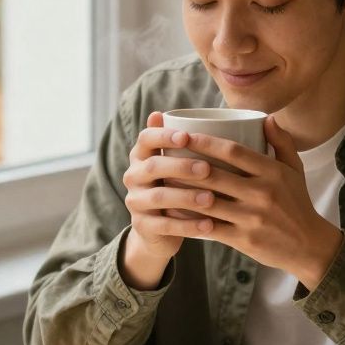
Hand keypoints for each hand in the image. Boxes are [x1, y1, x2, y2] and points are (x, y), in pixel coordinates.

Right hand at [119, 111, 218, 288]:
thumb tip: (189, 113)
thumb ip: (182, 143)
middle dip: (181, 166)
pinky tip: (209, 225)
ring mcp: (135, 202)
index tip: (186, 136)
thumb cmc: (176, 187)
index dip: (163, 136)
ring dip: (186, 196)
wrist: (159, 231)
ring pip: (159, 197)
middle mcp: (133, 176)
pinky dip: (188, 226)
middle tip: (207, 169)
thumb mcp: (177, 165)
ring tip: (211, 198)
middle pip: (153, 167)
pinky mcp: (142, 226)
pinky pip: (165, 226)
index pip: (146, 139)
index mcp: (141, 156)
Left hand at [164, 116, 342, 289]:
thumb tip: (266, 117)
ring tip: (162, 182)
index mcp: (272, 172)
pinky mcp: (244, 239)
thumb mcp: (295, 170)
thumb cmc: (297, 203)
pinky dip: (190, 221)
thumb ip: (281, 143)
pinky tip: (173, 213)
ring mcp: (252, 218)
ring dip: (182, 192)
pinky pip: (210, 228)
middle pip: (215, 174)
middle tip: (164, 155)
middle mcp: (262, 193)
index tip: (184, 134)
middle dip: (186, 164)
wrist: (310, 246)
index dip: (205, 142)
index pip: (233, 151)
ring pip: (208, 202)